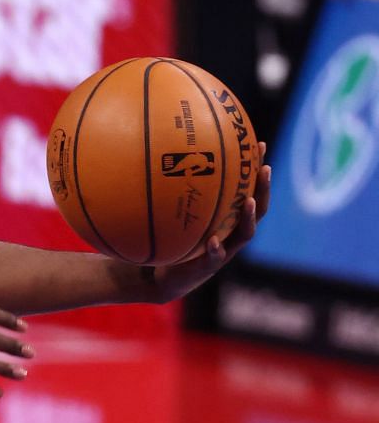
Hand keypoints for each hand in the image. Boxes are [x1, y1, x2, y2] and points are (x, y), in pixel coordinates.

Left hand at [132, 149, 269, 305]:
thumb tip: (161, 158)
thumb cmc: (169, 240)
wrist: (158, 277)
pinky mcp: (207, 267)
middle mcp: (231, 233)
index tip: (260, 145)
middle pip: (257, 209)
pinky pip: (214, 258)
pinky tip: (213, 241)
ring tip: (249, 201)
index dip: (256, 171)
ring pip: (244, 234)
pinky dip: (215, 249)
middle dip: (263, 189)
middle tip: (264, 169)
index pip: (250, 191)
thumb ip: (174, 194)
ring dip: (248, 217)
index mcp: (228, 220)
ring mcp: (223, 251)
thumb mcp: (173, 215)